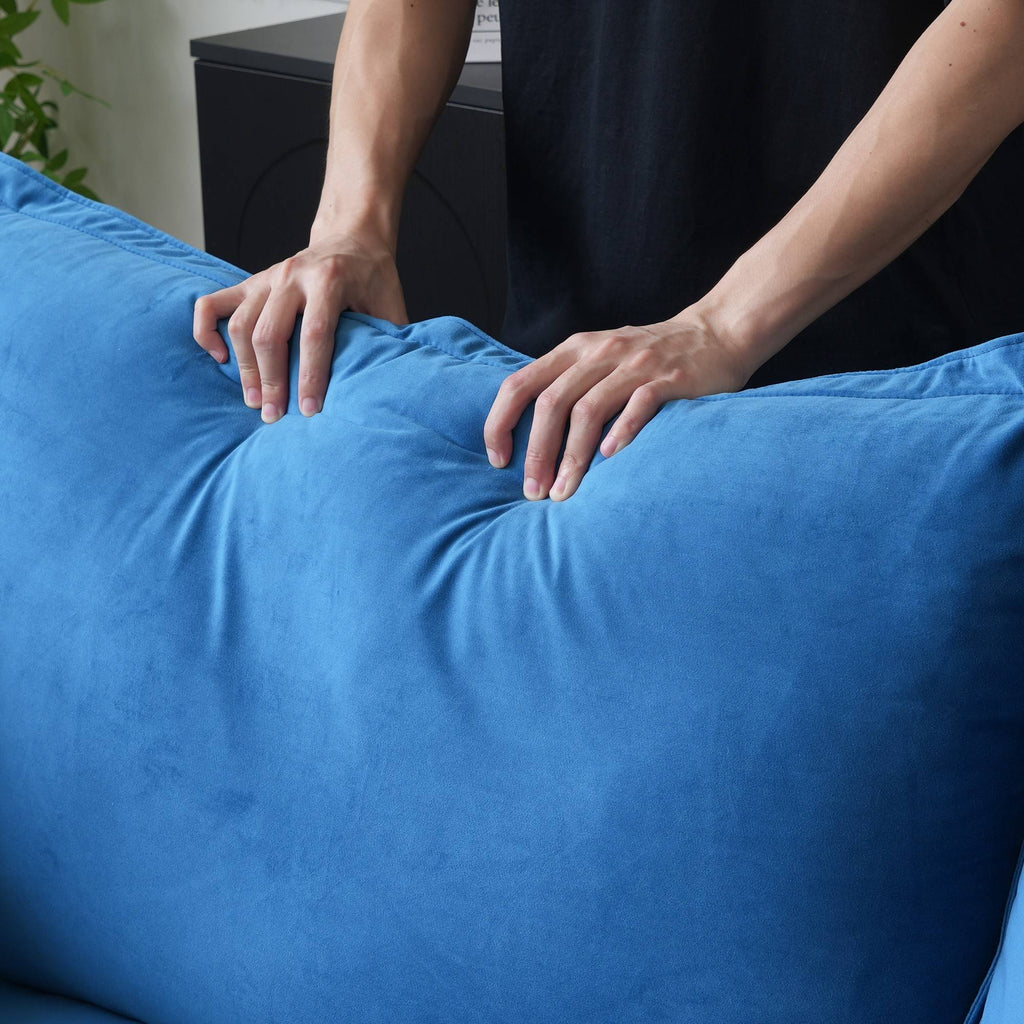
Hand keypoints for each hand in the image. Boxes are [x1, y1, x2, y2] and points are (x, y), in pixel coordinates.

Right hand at [192, 231, 407, 421]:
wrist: (352, 237)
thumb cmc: (374, 278)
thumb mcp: (391, 306)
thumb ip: (390, 340)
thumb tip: (390, 385)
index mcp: (330, 280)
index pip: (315, 334)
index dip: (311, 375)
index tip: (310, 410)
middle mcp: (293, 275)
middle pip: (270, 333)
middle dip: (272, 380)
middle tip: (274, 416)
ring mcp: (267, 278)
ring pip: (241, 325)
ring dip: (245, 368)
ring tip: (256, 401)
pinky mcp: (250, 282)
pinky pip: (212, 304)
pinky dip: (207, 332)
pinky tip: (220, 358)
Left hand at [483, 308, 755, 500]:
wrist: (716, 333)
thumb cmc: (648, 358)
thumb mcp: (599, 359)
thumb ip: (566, 386)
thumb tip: (526, 437)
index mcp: (574, 350)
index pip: (520, 384)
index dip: (501, 423)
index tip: (498, 460)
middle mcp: (599, 353)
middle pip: (552, 404)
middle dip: (537, 453)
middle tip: (533, 492)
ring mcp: (635, 364)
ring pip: (589, 410)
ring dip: (572, 457)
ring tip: (565, 493)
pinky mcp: (670, 379)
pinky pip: (640, 405)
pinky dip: (622, 432)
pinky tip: (611, 460)